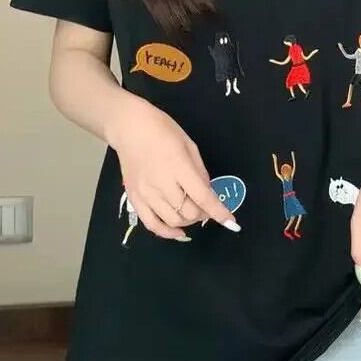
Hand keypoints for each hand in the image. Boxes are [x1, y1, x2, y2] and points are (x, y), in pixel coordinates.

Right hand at [108, 95, 238, 239]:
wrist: (129, 128)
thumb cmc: (162, 130)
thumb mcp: (189, 145)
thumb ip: (200, 172)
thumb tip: (208, 195)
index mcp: (179, 167)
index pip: (203, 197)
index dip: (219, 212)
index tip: (231, 222)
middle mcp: (161, 184)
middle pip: (189, 213)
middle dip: (203, 213)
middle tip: (206, 206)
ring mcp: (146, 193)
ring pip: (173, 221)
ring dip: (188, 221)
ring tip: (192, 211)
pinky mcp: (134, 198)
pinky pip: (151, 224)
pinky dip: (166, 232)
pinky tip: (178, 232)